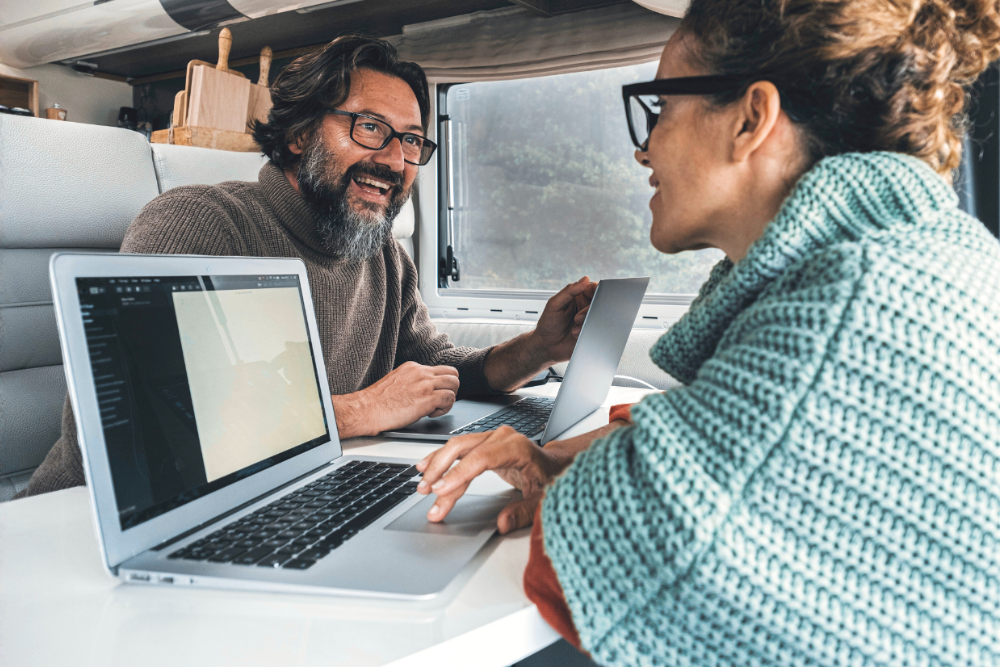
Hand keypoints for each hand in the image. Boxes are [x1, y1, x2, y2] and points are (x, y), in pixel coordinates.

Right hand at [333, 362, 458, 436]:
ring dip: (449, 399)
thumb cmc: (376, 402)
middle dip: (450, 389)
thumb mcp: (396, 382)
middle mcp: (421, 372)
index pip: (440, 369)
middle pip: (452, 374)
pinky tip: (431, 414)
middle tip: (439, 401)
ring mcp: (425, 384)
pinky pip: (449, 398)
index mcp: (413, 367)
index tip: (433, 394)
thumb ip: (412, 381)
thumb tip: (422, 390)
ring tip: (435, 408)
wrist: (366, 410)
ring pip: (454, 384)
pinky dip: (445, 408)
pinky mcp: (427, 398)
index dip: (440, 384)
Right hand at [416, 426, 570, 533]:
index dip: (457, 474)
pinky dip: (442, 459)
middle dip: (440, 472)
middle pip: (462, 449)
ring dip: (437, 466)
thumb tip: (503, 524)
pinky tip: (427, 466)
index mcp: (515, 447)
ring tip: (422, 485)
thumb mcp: (543, 498)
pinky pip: (459, 449)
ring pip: (456, 448)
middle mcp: (501, 437)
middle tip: (425, 493)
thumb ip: (524, 512)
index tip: (440, 490)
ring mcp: (491, 438)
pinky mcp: (485, 443)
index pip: (480, 458)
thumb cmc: (552, 477)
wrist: (556, 464)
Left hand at [532, 276, 597, 363]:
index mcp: (578, 297)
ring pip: (601, 317)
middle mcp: (586, 308)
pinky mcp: (592, 333)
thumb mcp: (555, 304)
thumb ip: (569, 291)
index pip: (594, 288)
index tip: (595, 295)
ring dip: (588, 322)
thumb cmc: (548, 324)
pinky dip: (589, 332)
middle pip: (600, 303)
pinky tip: (577, 335)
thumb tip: (585, 279)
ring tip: (574, 328)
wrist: (546, 347)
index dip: (597, 290)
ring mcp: (590, 321)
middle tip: (577, 318)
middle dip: (589, 310)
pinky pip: (599, 330)